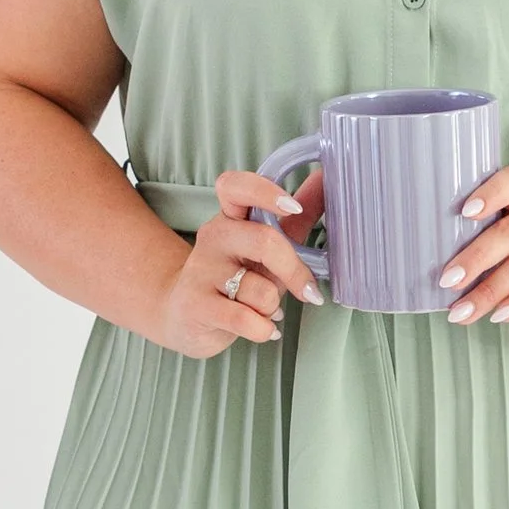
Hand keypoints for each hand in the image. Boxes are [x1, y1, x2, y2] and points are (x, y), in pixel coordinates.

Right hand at [150, 166, 329, 358]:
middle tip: (307, 291)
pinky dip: (263, 329)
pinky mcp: (197, 305)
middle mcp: (213, 237)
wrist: (183, 314)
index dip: (266, 191)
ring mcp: (202, 271)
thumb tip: (325, 179)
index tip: (294, 207)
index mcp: (231, 217)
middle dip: (294, 272)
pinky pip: (246, 320)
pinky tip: (260, 327)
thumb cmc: (235, 277)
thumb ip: (296, 217)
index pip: (235, 186)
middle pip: (264, 241)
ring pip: (259, 290)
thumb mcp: (267, 246)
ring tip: (262, 310)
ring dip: (272, 307)